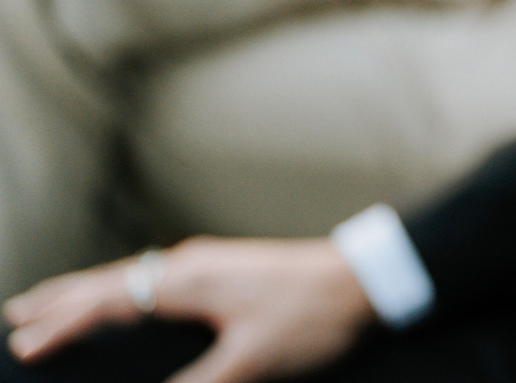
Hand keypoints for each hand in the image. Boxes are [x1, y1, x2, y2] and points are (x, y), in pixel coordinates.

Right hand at [4, 238, 374, 382]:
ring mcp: (209, 263)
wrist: (369, 279)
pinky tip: (127, 299)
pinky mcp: (227, 269)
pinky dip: (123, 287)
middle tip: (15, 315)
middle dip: (59, 300)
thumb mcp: (254, 363)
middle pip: (109, 281)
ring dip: (88, 290)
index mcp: (187, 280)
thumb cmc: (315, 316)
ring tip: (52, 303)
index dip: (62, 327)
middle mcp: (191, 264)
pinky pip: (154, 276)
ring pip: (131, 275)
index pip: (106, 304)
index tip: (24, 346)